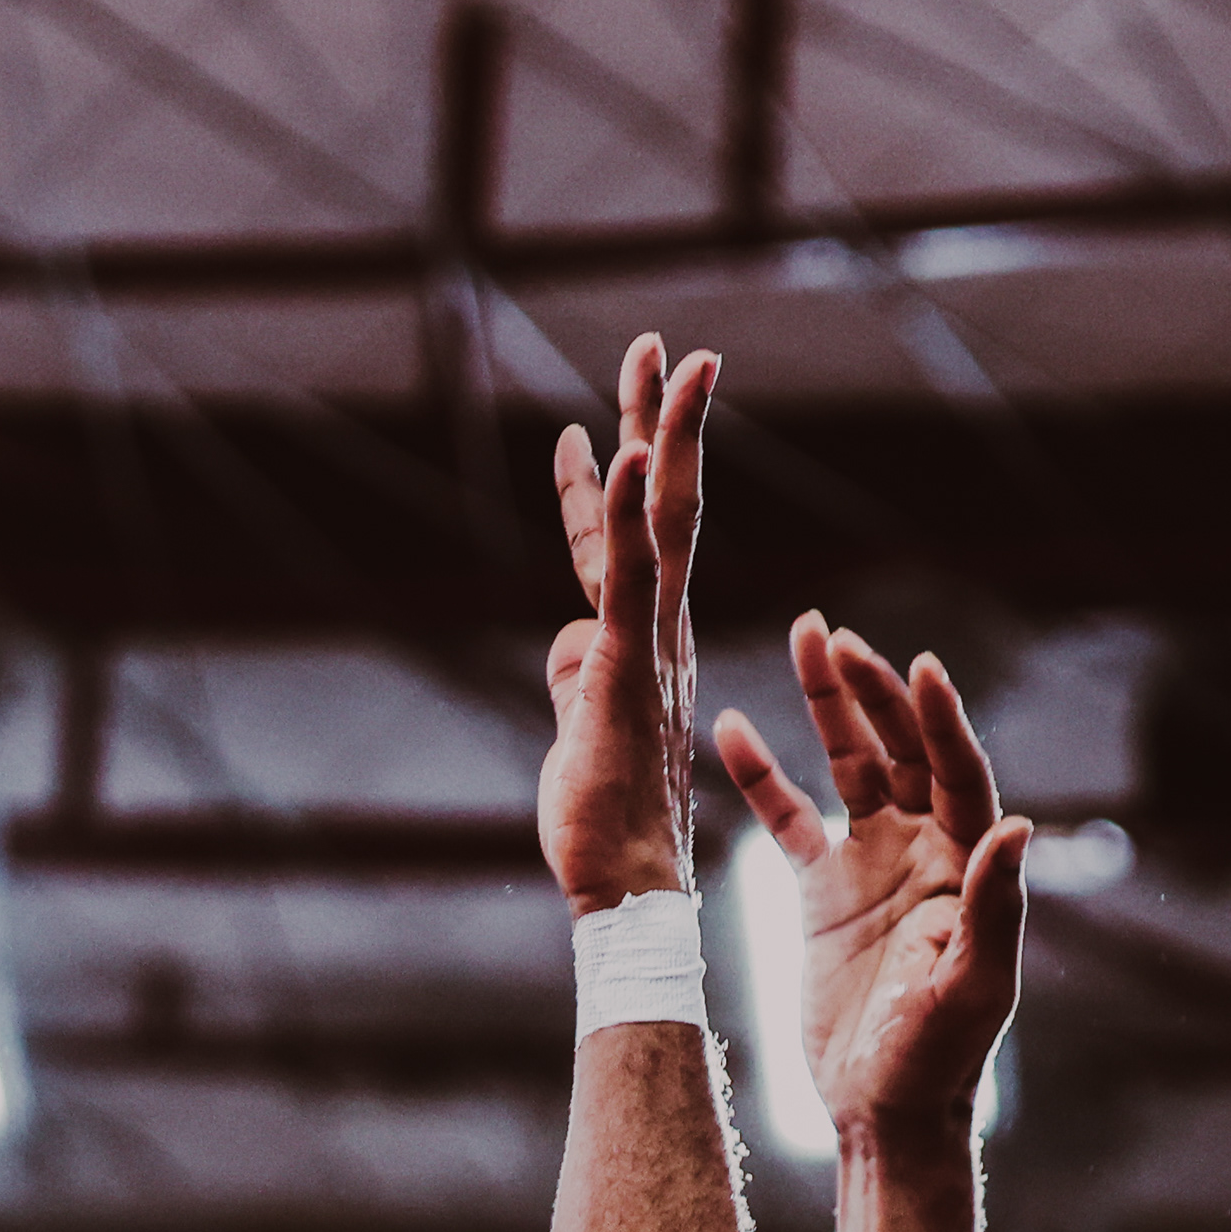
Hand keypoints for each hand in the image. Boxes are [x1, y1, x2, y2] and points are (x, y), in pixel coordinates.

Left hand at [539, 337, 715, 915]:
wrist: (626, 887)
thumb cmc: (601, 821)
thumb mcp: (573, 729)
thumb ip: (572, 676)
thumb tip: (564, 640)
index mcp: (642, 641)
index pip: (628, 543)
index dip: (613, 479)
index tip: (597, 422)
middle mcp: (660, 631)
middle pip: (666, 503)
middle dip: (659, 420)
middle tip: (659, 344)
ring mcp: (651, 647)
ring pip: (666, 520)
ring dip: (663, 433)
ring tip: (666, 358)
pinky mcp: (628, 671)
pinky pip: (635, 579)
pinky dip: (635, 513)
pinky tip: (632, 455)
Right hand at [715, 619, 1026, 1132]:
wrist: (883, 1108)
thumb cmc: (939, 1057)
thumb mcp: (974, 985)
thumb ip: (995, 905)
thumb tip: (1018, 827)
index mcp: (967, 863)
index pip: (956, 770)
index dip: (938, 720)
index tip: (916, 666)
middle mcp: (925, 849)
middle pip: (900, 749)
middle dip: (871, 691)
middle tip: (834, 636)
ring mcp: (872, 864)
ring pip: (849, 765)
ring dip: (826, 706)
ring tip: (803, 640)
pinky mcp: (822, 892)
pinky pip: (787, 820)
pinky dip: (762, 776)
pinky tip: (729, 729)